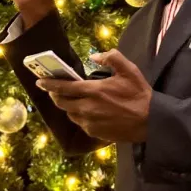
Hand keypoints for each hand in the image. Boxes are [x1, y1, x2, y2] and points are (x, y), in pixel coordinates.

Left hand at [37, 51, 151, 142]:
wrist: (151, 121)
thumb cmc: (140, 94)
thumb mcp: (129, 70)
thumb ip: (111, 57)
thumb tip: (94, 56)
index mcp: (94, 91)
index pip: (64, 88)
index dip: (49, 84)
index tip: (40, 81)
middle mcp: (88, 108)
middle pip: (62, 103)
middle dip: (55, 96)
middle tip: (55, 90)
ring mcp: (90, 122)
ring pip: (70, 114)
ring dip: (68, 107)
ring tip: (73, 100)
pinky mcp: (95, 133)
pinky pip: (81, 124)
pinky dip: (80, 117)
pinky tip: (87, 112)